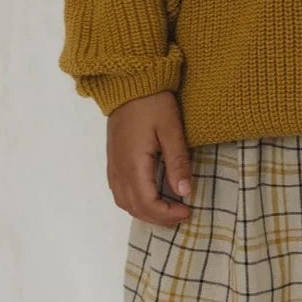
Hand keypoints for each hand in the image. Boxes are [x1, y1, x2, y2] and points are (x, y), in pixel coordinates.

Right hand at [107, 90, 193, 227]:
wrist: (128, 83)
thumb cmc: (153, 103)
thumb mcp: (171, 130)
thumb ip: (178, 163)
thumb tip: (185, 193)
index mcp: (133, 165)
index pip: (148, 204)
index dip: (168, 215)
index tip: (188, 210)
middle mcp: (119, 170)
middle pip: (134, 208)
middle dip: (159, 218)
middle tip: (181, 213)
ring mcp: (113, 166)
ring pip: (124, 203)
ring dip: (145, 212)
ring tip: (167, 209)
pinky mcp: (112, 160)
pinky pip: (118, 192)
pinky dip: (134, 202)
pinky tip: (150, 196)